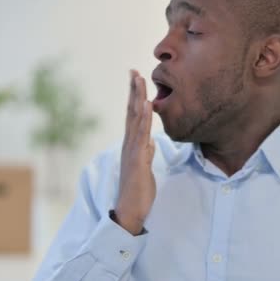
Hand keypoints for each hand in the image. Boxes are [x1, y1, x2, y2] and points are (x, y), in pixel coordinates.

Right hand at [114, 69, 155, 234]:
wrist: (130, 210)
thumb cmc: (138, 189)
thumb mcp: (145, 166)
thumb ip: (146, 152)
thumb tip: (150, 142)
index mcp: (132, 144)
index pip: (133, 116)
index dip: (135, 97)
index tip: (136, 79)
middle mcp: (129, 143)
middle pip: (131, 112)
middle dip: (133, 91)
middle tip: (134, 71)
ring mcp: (131, 150)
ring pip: (134, 119)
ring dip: (137, 98)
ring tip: (139, 79)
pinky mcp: (137, 159)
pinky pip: (141, 135)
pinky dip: (144, 119)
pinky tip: (147, 105)